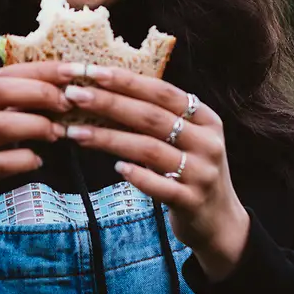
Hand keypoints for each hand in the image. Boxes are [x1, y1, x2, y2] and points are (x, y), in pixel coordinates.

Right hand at [0, 63, 72, 247]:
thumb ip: (7, 106)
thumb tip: (56, 87)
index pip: (2, 73)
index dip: (41, 70)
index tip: (73, 71)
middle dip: (40, 92)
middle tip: (68, 102)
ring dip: (37, 125)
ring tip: (58, 133)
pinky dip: (25, 159)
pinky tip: (38, 161)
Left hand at [56, 64, 249, 278]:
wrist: (220, 221)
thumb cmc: (190, 171)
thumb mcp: (186, 139)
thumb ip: (158, 118)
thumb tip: (106, 91)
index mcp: (205, 119)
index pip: (162, 92)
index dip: (126, 80)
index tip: (91, 72)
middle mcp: (207, 142)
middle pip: (152, 117)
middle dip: (109, 103)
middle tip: (74, 96)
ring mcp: (201, 172)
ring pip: (149, 149)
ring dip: (109, 138)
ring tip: (75, 133)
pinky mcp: (192, 200)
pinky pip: (160, 186)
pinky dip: (137, 176)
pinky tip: (116, 168)